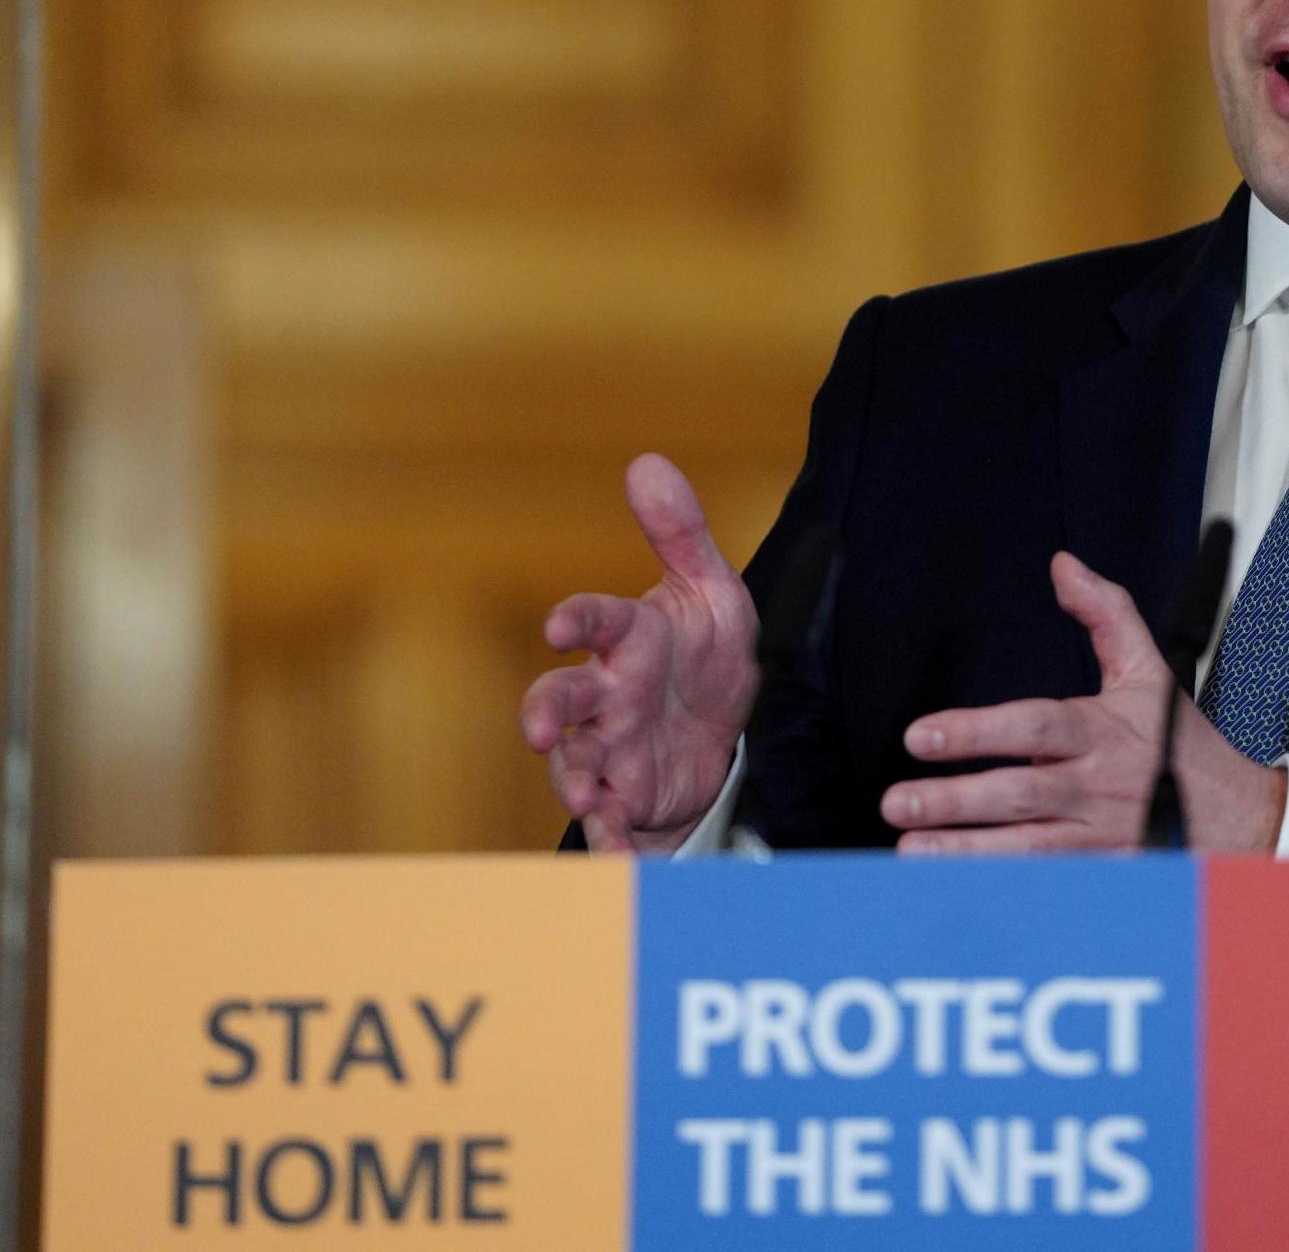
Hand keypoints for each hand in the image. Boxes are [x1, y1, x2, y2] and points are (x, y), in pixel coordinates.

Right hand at [519, 454, 757, 852]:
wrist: (726, 728)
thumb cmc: (704, 651)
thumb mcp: (711, 591)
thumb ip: (680, 533)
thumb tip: (647, 461)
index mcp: (629, 640)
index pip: (595, 622)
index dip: (575, 621)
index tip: (560, 626)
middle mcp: (607, 696)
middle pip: (560, 701)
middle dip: (544, 714)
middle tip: (539, 730)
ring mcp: (611, 750)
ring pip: (574, 765)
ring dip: (575, 783)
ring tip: (590, 799)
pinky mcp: (627, 796)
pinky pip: (609, 822)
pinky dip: (610, 837)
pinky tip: (618, 848)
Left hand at [881, 552, 1288, 854]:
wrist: (1238, 818)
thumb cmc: (1182, 745)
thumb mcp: (1148, 670)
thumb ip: (1105, 613)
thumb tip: (1065, 569)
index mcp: (1101, 733)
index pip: (1031, 729)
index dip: (974, 732)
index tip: (921, 737)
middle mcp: (1096, 788)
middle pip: (1018, 794)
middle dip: (954, 800)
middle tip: (899, 800)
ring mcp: (1099, 838)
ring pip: (1024, 848)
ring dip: (964, 850)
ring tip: (911, 849)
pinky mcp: (1103, 875)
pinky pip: (1045, 883)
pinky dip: (1001, 886)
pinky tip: (955, 886)